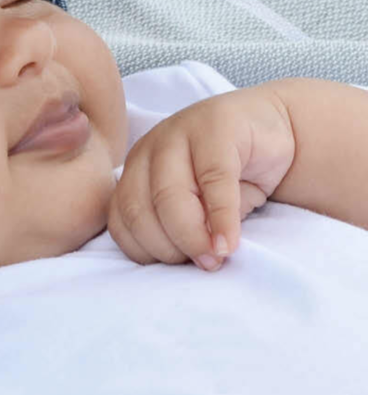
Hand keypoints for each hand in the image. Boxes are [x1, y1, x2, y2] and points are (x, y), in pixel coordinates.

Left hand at [108, 85, 294, 269]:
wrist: (273, 127)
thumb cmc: (231, 175)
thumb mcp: (199, 207)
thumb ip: (180, 227)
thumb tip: (183, 260)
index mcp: (133, 172)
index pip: (121, 220)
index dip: (145, 251)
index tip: (177, 267)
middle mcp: (147, 151)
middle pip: (140, 209)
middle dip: (168, 247)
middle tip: (203, 265)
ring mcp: (176, 134)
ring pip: (168, 197)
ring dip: (191, 237)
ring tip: (216, 256)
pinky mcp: (216, 129)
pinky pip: (214, 181)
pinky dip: (221, 218)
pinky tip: (229, 242)